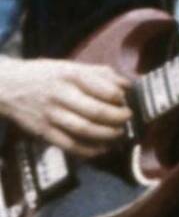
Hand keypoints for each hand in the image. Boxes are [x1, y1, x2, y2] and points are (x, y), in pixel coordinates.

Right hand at [0, 58, 131, 158]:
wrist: (5, 86)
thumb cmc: (44, 75)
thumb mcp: (70, 66)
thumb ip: (101, 73)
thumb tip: (128, 85)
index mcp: (71, 75)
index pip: (104, 89)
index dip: (120, 98)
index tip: (125, 100)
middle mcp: (60, 95)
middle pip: (96, 112)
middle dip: (118, 118)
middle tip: (127, 118)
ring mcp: (50, 115)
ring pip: (84, 129)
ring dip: (107, 135)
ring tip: (118, 133)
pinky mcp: (42, 131)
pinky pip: (68, 145)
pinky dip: (88, 150)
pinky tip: (101, 149)